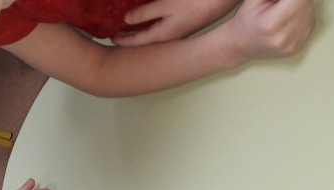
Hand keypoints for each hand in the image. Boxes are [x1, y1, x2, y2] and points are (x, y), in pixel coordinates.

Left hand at [116, 0, 242, 45]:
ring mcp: (179, 31)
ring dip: (141, 31)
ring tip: (129, 28)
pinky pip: (163, 26)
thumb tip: (127, 20)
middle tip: (116, 35)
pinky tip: (151, 20)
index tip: (110, 38)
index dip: (122, 39)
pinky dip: (152, 24)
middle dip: (130, 37)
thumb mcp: (166, 4)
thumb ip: (146, 12)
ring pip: (154, 33)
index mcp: (163, 35)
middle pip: (144, 39)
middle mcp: (170, 37)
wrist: (223, 0)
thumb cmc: (195, 2)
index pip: (137, 41)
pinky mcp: (185, 23)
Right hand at [219, 0, 315, 60]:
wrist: (240, 46)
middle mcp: (283, 37)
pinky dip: (302, 17)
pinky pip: (310, 23)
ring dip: (301, 6)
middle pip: (307, 3)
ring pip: (310, 12)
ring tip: (283, 10)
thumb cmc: (247, 18)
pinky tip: (288, 19)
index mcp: (271, 23)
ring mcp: (291, 45)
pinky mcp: (296, 48)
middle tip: (281, 3)